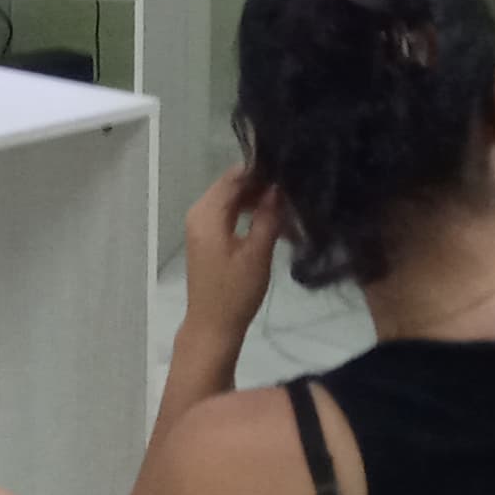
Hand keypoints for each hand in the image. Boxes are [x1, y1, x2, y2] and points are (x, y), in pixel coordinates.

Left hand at [179, 167, 284, 343]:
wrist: (213, 326)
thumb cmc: (235, 291)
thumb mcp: (257, 252)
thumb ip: (268, 216)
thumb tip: (278, 187)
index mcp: (207, 213)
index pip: (235, 177)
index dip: (262, 171)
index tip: (290, 169)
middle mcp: (199, 213)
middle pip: (233, 187)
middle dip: (264, 188)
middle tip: (295, 193)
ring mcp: (202, 225)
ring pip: (234, 201)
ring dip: (260, 204)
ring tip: (291, 213)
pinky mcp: (208, 238)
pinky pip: (230, 215)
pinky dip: (251, 216)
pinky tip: (276, 226)